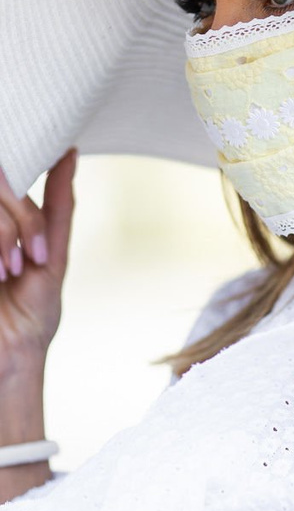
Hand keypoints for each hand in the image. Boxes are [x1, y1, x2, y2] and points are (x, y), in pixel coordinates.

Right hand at [0, 148, 77, 367]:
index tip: (38, 245)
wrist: (9, 358)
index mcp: (4, 219)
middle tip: (29, 261)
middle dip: (22, 222)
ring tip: (8, 273)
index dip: (29, 208)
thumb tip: (69, 153)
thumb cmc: (31, 311)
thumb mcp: (52, 252)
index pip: (11, 177)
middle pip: (2, 184)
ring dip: (5, 237)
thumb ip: (57, 202)